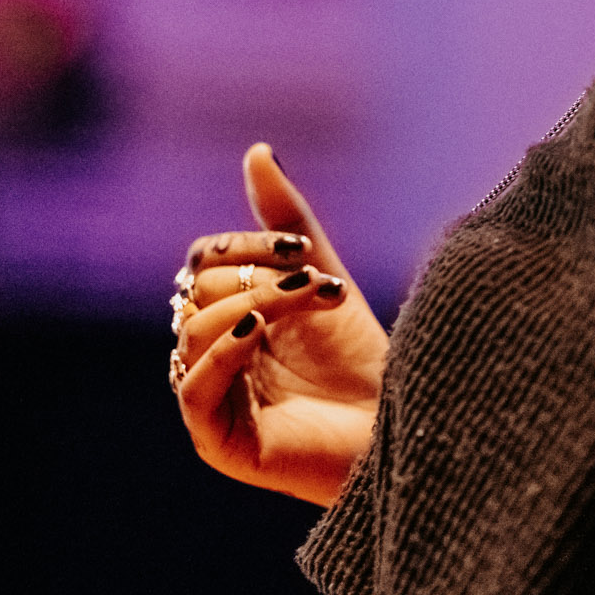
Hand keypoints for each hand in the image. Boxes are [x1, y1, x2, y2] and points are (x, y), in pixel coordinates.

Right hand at [169, 143, 387, 506]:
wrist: (400, 425)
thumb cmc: (361, 361)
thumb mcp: (322, 278)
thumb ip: (287, 221)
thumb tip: (257, 151)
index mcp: (227, 318)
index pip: (203, 264)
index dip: (244, 247)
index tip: (303, 249)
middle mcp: (211, 356)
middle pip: (200, 293)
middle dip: (260, 279)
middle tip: (317, 284)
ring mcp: (212, 401)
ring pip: (196, 330)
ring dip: (256, 304)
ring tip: (310, 301)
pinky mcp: (221, 443)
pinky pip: (195, 387)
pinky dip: (223, 352)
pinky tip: (259, 332)